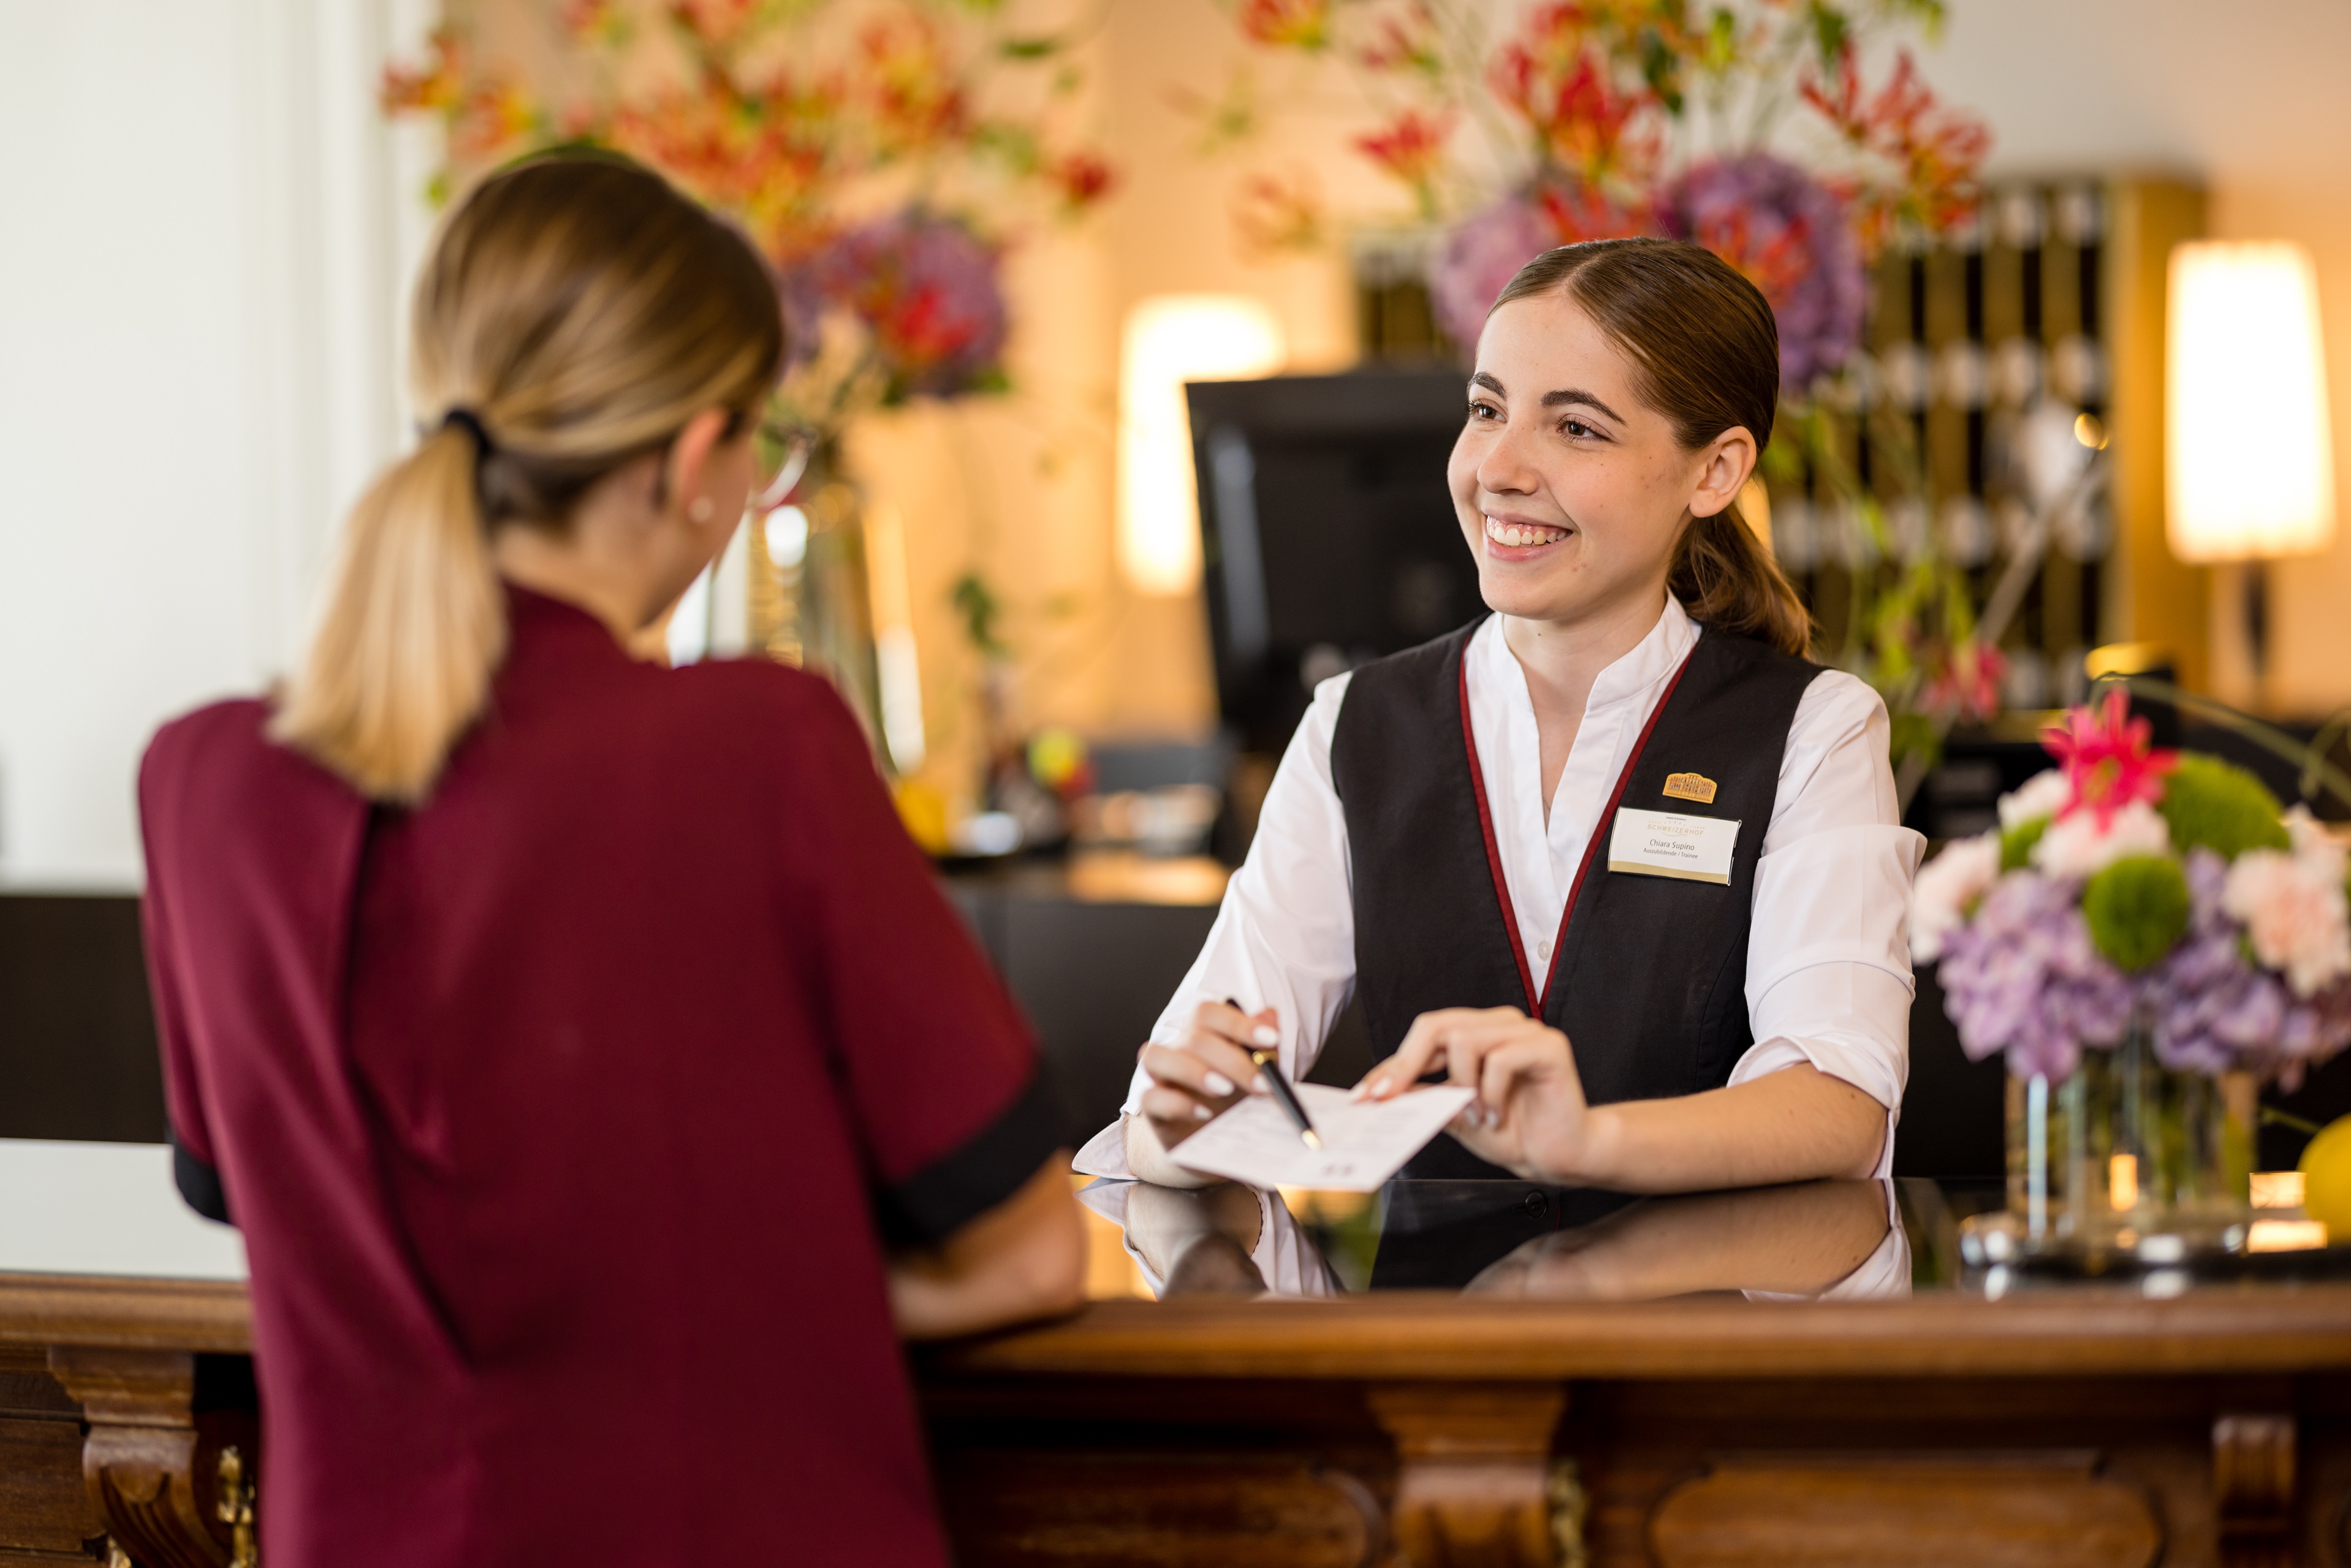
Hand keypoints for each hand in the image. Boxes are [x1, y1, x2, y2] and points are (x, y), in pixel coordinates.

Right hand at [1137, 1000, 1276, 1153]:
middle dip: (1231, 1059)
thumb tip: (1269, 1016)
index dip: (1238, 1022)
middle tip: (1261, 1084)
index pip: (1208, 1013)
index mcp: (1202, 1034)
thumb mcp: (1258, 1074)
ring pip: (1156, 1057)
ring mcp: (1160, 1078)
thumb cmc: (1237, 1100)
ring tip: (1225, 1089)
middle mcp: (1177, 1050)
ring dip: (1194, 1071)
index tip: (1270, 1039)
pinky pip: (1151, 1097)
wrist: (1220, 1142)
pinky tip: (1204, 1113)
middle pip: (1192, 1037)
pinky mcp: (1153, 1109)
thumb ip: (1264, 1046)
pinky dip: (1178, 1104)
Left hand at [1355, 1006, 1590, 1180]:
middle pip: (1438, 1025)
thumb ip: (1427, 1098)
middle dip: (1408, 1066)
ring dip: (1463, 1087)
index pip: (1425, 1035)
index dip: (1392, 1065)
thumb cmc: (1516, 1131)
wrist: (1562, 1155)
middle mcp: (1500, 1025)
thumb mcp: (1457, 1116)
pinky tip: (1499, 1115)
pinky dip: (1491, 1093)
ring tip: (1478, 1116)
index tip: (1365, 1094)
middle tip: (1394, 1100)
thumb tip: (1383, 1093)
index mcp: (1478, 1033)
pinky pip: (1501, 1059)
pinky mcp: (1549, 1047)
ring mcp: (1526, 1031)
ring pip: (1466, 1039)